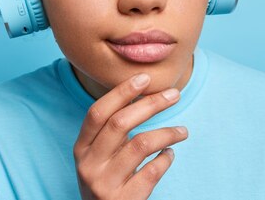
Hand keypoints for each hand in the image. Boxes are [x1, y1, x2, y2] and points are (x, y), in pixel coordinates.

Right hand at [73, 73, 187, 199]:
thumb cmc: (106, 182)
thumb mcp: (98, 158)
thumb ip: (111, 133)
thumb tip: (143, 94)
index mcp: (81, 149)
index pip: (98, 112)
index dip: (121, 92)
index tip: (144, 77)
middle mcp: (89, 165)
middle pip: (120, 123)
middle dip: (150, 104)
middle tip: (174, 94)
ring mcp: (105, 185)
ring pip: (141, 144)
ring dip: (167, 133)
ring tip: (183, 131)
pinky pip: (152, 171)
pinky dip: (165, 159)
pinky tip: (170, 154)